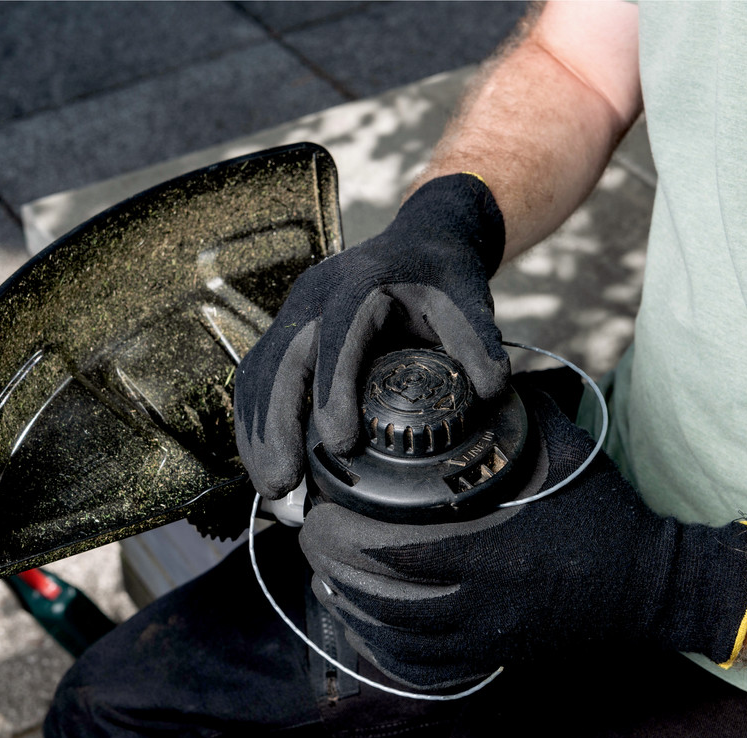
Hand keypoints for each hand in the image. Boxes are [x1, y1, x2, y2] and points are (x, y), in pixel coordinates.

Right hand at [234, 173, 508, 498]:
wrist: (420, 241)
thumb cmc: (443, 275)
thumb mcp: (468, 299)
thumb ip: (478, 341)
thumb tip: (491, 392)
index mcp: (360, 282)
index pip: (336, 337)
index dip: (332, 391)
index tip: (339, 445)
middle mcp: (315, 294)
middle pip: (280, 360)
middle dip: (276, 425)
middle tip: (284, 483)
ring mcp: (293, 311)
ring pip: (259, 372)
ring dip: (257, 432)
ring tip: (272, 487)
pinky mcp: (285, 331)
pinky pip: (257, 376)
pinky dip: (255, 422)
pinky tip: (263, 461)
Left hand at [298, 384, 746, 689]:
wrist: (651, 587)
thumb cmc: (604, 513)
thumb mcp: (563, 450)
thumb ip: (510, 414)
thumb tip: (464, 375)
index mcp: (496, 550)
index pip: (400, 553)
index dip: (348, 539)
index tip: (322, 513)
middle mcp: (486, 603)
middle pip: (385, 600)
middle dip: (335, 571)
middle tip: (309, 539)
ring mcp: (489, 639)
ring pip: (397, 638)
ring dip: (350, 608)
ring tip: (321, 575)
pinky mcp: (494, 658)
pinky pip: (424, 667)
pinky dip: (383, 649)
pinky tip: (360, 624)